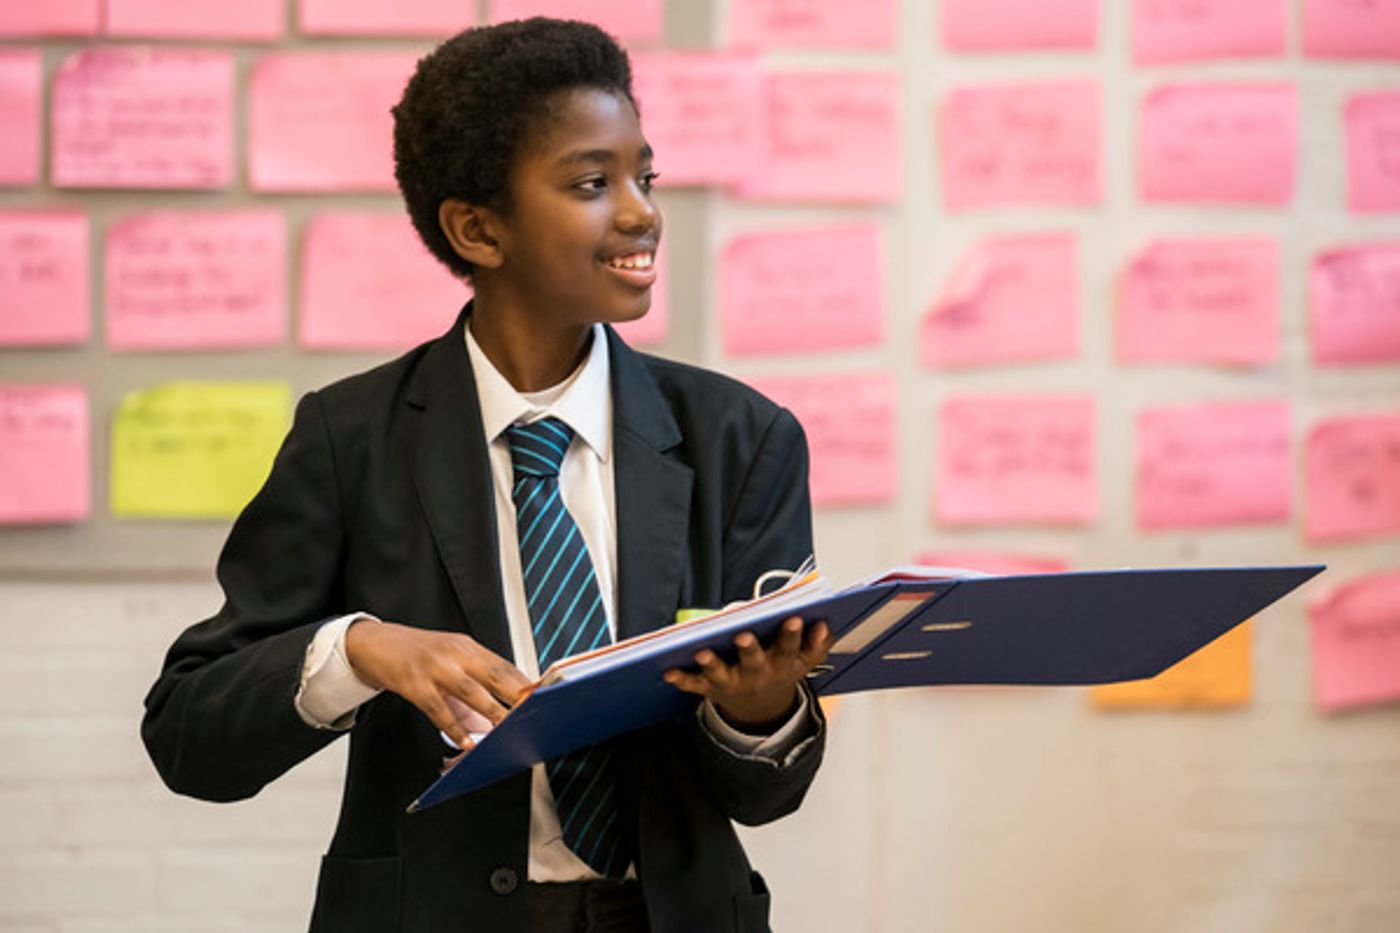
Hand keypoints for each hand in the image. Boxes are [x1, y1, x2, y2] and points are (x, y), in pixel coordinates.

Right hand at [345, 620, 531, 749]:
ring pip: (470, 691)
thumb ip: (471, 689)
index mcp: (468, 647)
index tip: (544, 699)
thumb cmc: (416, 654)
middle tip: (535, 713)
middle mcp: (455, 653)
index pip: (504, 665)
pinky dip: (454, 727)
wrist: (374, 642)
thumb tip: (490, 722)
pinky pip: (438, 708)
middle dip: (517, 695)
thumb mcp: (448, 661)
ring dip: (492, 712)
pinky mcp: (414, 682)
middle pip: (494, 674)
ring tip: (507, 730)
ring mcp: (435, 667)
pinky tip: (466, 742)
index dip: (525, 683)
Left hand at [662, 617, 831, 731]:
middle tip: (743, 636)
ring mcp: (733, 682)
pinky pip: (695, 685)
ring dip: (711, 663)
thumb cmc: (781, 669)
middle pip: (754, 661)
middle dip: (749, 648)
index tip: (793, 617)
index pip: (789, 647)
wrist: (761, 708)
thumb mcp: (805, 661)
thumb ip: (816, 644)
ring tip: (702, 652)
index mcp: (782, 663)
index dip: (792, 634)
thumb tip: (823, 626)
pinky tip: (669, 672)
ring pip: (721, 673)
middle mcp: (757, 674)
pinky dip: (682, 680)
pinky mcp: (712, 688)